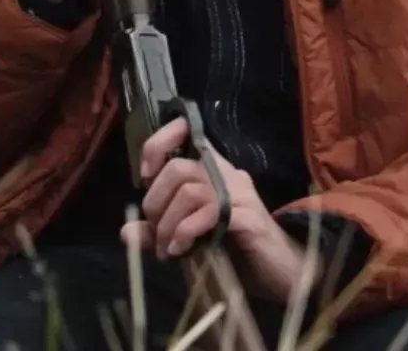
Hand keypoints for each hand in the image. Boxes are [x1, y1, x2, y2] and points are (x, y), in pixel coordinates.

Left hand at [125, 117, 317, 304]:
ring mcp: (240, 194)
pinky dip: (187, 231)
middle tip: (157, 233)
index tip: (145, 175)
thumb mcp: (190, 241)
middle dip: (156, 203)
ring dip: (169, 224)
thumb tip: (126, 231)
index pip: (185, 134)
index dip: (159, 145)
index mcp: (214, 172)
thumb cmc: (238, 252)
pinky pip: (209, 213)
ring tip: (169, 248)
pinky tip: (182, 249)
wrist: (282, 272)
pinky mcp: (248, 217)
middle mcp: (228, 175)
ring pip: (190, 191)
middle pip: (178, 169)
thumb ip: (159, 233)